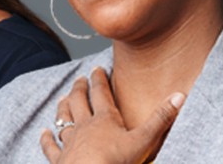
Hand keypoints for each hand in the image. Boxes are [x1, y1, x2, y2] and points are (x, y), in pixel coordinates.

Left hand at [40, 67, 184, 163]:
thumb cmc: (115, 161)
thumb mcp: (144, 140)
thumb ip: (160, 119)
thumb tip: (180, 95)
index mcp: (105, 119)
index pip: (101, 93)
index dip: (99, 79)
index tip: (97, 68)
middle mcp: (84, 127)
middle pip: (79, 102)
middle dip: (79, 88)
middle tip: (79, 79)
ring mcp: (70, 142)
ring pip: (63, 119)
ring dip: (63, 108)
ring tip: (63, 98)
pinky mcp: (59, 160)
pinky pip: (51, 147)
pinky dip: (46, 139)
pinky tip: (43, 133)